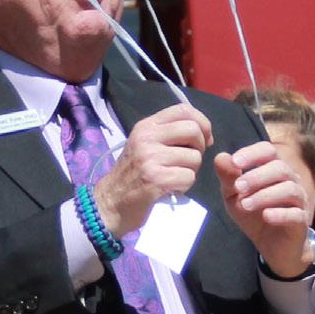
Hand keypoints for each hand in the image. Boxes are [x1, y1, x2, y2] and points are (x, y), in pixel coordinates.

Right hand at [91, 104, 212, 236]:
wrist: (110, 203)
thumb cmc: (131, 175)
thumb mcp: (144, 145)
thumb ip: (167, 134)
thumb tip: (203, 132)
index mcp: (145, 126)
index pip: (183, 110)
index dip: (202, 122)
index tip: (205, 138)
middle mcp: (147, 138)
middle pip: (193, 130)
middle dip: (200, 147)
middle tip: (190, 161)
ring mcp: (150, 158)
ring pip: (194, 157)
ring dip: (191, 170)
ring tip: (175, 176)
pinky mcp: (156, 180)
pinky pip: (189, 177)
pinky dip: (185, 186)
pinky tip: (171, 188)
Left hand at [215, 139, 314, 274]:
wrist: (271, 245)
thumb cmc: (254, 215)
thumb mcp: (234, 196)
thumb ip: (228, 178)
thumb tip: (220, 156)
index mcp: (273, 170)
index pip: (269, 150)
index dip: (253, 153)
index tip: (236, 162)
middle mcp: (290, 181)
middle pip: (280, 168)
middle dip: (257, 176)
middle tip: (238, 187)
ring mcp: (298, 201)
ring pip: (290, 189)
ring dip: (265, 195)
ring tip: (246, 205)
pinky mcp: (302, 221)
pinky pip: (296, 213)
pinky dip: (280, 213)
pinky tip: (266, 216)